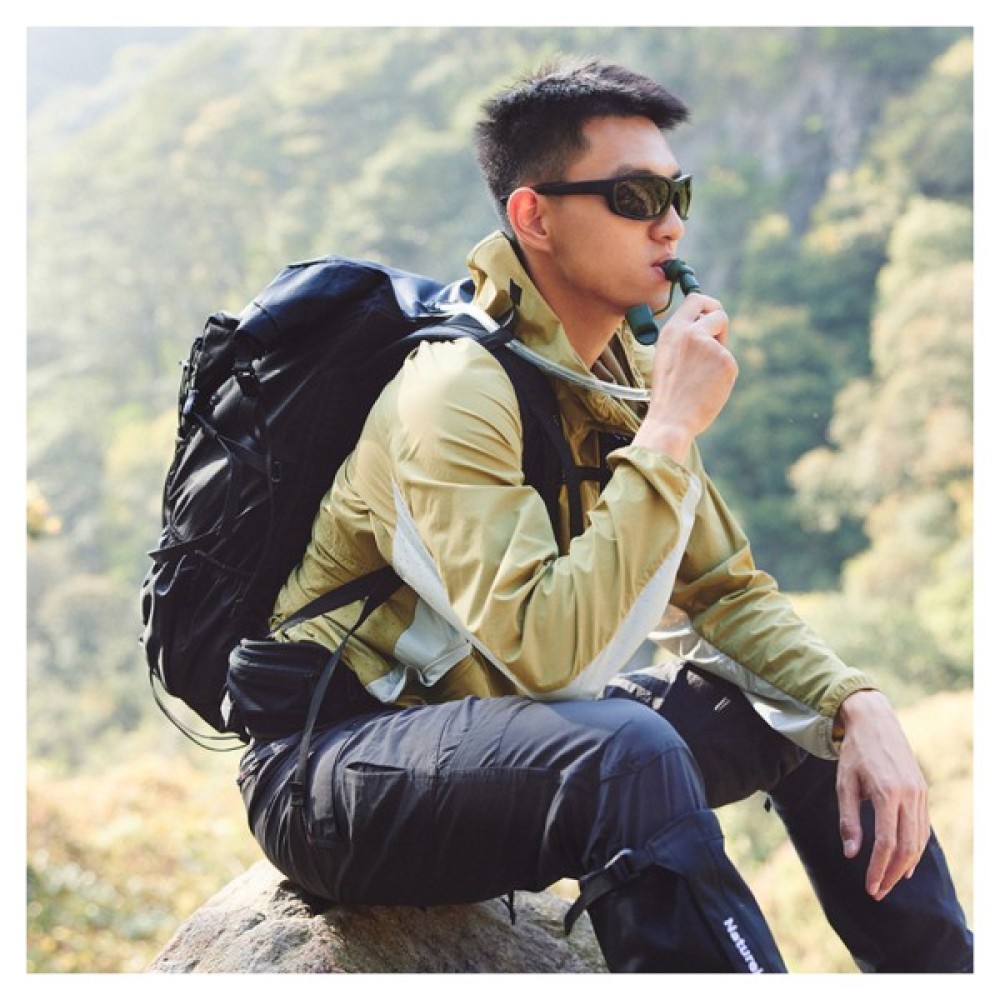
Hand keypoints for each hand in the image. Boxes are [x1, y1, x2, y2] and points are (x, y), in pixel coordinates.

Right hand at [633, 293, 736, 460]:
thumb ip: (685, 339)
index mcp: (672, 330)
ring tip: (700, 380)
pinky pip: (729, 363)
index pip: (695, 299)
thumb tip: (709, 328)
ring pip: (724, 344)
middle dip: (720, 326)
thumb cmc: (668, 394)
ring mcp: (711, 346)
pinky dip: (722, 376)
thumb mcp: (668, 357)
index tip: (710, 313)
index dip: (707, 305)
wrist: (671, 419)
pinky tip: (708, 389)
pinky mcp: (727, 362)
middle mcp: (692, 333)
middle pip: (718, 313)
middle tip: (716, 343)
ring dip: (718, 357)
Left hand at [835, 689, 929, 899]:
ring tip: (888, 882)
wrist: (875, 722)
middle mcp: (909, 796)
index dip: (878, 869)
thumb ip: (849, 820)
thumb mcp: (844, 784)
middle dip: (892, 874)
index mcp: (888, 794)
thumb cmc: (854, 753)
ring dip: (904, 865)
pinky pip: (922, 828)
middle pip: (906, 848)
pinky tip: (905, 862)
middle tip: (878, 892)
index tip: (869, 888)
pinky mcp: (922, 792)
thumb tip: (851, 854)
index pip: (886, 844)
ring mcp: (920, 794)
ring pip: (918, 841)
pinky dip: (914, 848)